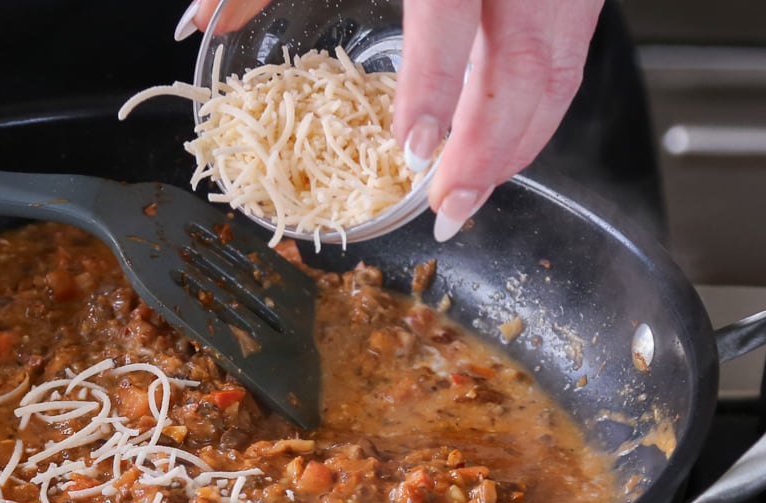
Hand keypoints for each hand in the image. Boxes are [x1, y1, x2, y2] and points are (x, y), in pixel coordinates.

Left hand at [175, 0, 603, 241]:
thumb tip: (201, 16)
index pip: (451, 20)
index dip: (435, 90)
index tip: (415, 150)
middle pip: (524, 67)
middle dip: (488, 152)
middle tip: (449, 212)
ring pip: (560, 72)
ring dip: (518, 144)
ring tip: (470, 196)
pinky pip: (573, 57)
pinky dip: (539, 112)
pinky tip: (504, 148)